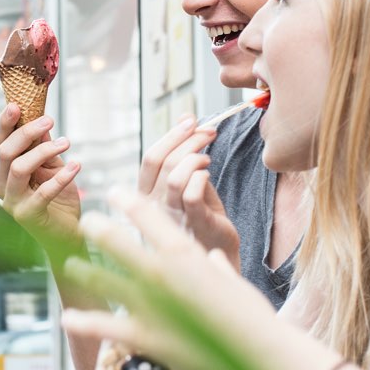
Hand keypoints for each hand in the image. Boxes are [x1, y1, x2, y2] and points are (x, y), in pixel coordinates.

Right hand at [0, 104, 83, 242]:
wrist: (68, 236)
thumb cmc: (59, 200)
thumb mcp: (52, 167)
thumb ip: (43, 147)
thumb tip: (42, 120)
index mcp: (4, 172)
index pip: (1, 142)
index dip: (7, 123)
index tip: (17, 104)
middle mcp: (2, 186)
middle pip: (6, 152)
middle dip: (27, 132)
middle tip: (50, 120)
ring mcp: (12, 202)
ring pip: (19, 168)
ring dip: (44, 151)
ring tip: (67, 143)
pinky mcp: (27, 216)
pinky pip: (43, 192)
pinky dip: (61, 176)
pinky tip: (76, 165)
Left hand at [62, 191, 279, 369]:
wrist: (258, 353)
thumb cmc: (252, 316)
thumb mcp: (234, 282)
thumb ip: (217, 269)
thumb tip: (211, 260)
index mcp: (185, 253)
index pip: (150, 217)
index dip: (130, 202)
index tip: (117, 193)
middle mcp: (162, 273)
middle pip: (120, 243)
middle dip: (102, 231)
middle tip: (89, 222)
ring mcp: (151, 305)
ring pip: (109, 282)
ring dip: (89, 273)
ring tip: (73, 267)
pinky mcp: (147, 337)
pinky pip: (108, 327)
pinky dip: (87, 322)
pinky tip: (69, 318)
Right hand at [137, 118, 238, 260]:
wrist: (220, 252)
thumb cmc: (204, 216)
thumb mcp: (190, 180)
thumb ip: (184, 153)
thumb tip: (186, 117)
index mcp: (149, 194)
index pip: (151, 158)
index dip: (171, 135)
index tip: (190, 121)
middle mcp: (155, 206)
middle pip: (164, 161)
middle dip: (188, 138)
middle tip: (208, 132)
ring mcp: (173, 216)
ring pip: (175, 176)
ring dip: (194, 157)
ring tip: (208, 158)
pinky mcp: (195, 224)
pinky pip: (191, 194)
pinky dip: (201, 177)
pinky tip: (209, 176)